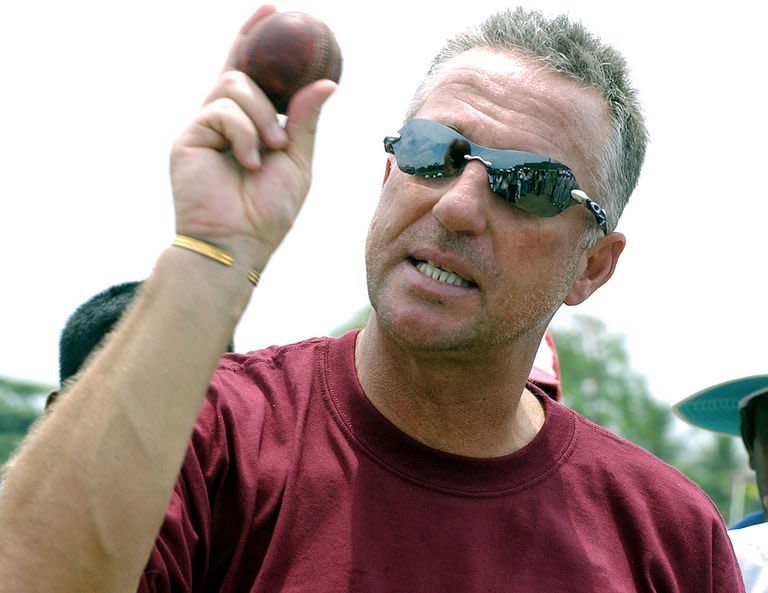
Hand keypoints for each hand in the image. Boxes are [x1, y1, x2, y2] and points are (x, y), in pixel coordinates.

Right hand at [169, 5, 336, 270]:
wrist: (239, 242)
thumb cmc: (269, 211)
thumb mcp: (297, 161)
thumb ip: (305, 120)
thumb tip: (326, 82)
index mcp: (251, 125)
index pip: (253, 74)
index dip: (257, 40)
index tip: (274, 10)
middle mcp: (224, 121)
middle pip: (240, 71)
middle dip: (261, 70)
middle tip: (277, 60)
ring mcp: (204, 126)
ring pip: (234, 87)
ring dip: (263, 118)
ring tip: (272, 150)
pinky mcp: (188, 136)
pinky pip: (221, 111)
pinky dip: (244, 135)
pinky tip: (248, 162)